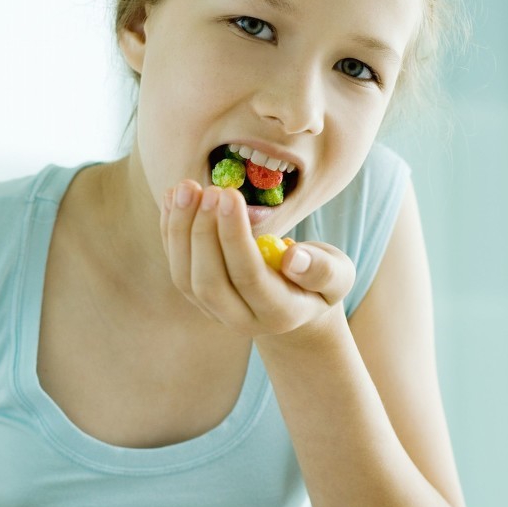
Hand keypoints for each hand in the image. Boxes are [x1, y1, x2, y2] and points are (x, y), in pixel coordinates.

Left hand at [160, 180, 354, 337]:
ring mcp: (214, 311)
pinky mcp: (198, 296)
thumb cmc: (319, 281)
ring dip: (180, 229)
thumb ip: (322, 270)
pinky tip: (174, 197)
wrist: (295, 304)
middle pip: (209, 282)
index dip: (234, 237)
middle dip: (203, 232)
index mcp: (279, 313)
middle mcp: (241, 319)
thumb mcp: (337, 276)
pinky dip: (170, 230)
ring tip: (186, 187)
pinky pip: (176, 265)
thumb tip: (292, 258)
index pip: (248, 277)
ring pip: (184, 277)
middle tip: (209, 189)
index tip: (229, 195)